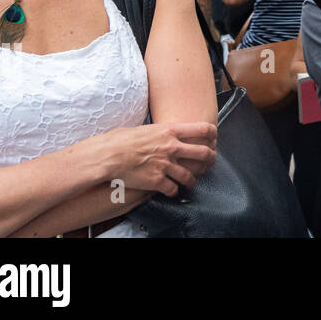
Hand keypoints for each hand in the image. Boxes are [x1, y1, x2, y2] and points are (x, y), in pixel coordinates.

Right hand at [85, 122, 217, 197]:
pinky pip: (173, 189)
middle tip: (209, 163)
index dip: (213, 134)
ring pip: (190, 176)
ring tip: (191, 182)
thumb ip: (159, 130)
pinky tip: (172, 191)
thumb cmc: (120, 140)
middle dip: (210, 159)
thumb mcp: (145, 127)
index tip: (213, 139)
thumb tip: (162, 131)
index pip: (203, 129)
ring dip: (192, 180)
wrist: (108, 156)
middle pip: (204, 153)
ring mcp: (166, 165)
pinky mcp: (157, 181)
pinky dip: (174, 191)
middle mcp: (172, 147)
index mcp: (170, 130)